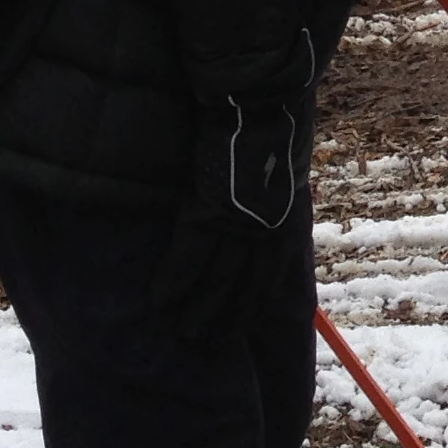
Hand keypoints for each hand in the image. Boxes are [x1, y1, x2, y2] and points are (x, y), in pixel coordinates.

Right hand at [154, 43, 314, 338]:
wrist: (262, 104)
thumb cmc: (276, 128)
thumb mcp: (287, 171)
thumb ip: (274, 198)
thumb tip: (269, 208)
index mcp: (283, 224)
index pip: (267, 278)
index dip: (251, 305)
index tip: (239, 328)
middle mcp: (264, 233)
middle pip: (242, 289)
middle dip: (224, 319)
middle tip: (204, 343)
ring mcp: (236, 226)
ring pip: (215, 282)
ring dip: (197, 311)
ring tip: (182, 334)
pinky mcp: (208, 213)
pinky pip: (187, 258)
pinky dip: (174, 283)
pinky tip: (160, 302)